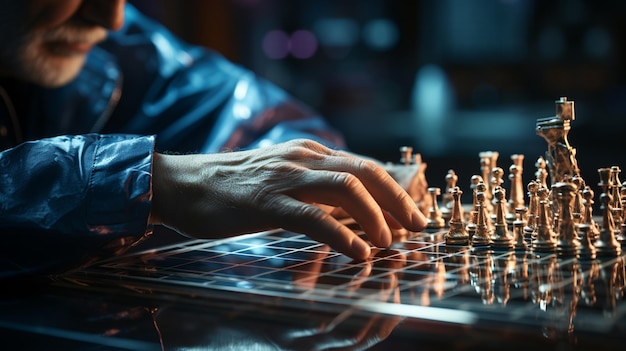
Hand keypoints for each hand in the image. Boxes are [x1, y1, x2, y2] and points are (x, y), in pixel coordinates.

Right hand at [149, 139, 425, 259]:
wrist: (181, 184)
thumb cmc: (230, 187)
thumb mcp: (279, 178)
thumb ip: (311, 186)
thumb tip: (348, 210)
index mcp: (307, 152)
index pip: (362, 166)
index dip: (393, 190)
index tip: (412, 214)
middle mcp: (301, 158)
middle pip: (364, 172)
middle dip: (397, 200)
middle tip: (417, 227)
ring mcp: (284, 178)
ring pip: (345, 189)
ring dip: (375, 216)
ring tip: (389, 242)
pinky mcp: (267, 202)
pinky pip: (313, 216)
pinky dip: (341, 234)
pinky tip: (357, 251)